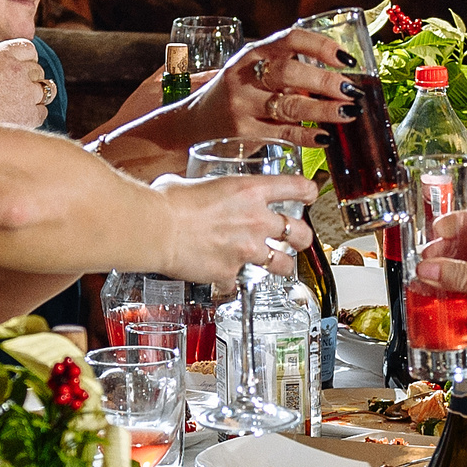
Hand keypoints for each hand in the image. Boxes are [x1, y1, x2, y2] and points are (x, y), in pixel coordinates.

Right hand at [0, 39, 53, 127]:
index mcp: (0, 54)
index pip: (29, 49)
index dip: (25, 60)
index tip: (19, 69)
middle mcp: (17, 70)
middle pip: (38, 70)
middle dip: (30, 79)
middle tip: (17, 90)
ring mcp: (26, 92)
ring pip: (46, 90)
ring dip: (36, 96)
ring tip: (21, 105)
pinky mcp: (29, 115)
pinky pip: (42, 112)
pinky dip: (34, 116)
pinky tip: (20, 119)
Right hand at [155, 173, 315, 286]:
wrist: (156, 229)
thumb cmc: (168, 202)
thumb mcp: (195, 183)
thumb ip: (208, 190)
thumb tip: (197, 191)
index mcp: (250, 190)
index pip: (297, 188)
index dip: (309, 192)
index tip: (310, 196)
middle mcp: (256, 220)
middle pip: (300, 232)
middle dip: (302, 238)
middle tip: (297, 239)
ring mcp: (247, 249)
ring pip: (283, 263)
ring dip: (281, 265)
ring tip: (275, 266)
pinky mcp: (231, 272)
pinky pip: (240, 282)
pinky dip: (233, 282)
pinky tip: (226, 280)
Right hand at [178, 28, 354, 148]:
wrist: (194, 123)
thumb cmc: (236, 93)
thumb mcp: (252, 71)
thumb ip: (286, 69)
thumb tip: (339, 76)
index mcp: (251, 53)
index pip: (290, 39)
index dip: (321, 46)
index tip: (346, 58)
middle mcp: (244, 76)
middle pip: (290, 73)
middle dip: (326, 82)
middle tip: (353, 91)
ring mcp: (242, 105)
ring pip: (290, 106)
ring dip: (324, 110)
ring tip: (350, 113)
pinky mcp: (244, 133)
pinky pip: (283, 134)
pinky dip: (308, 136)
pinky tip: (326, 137)